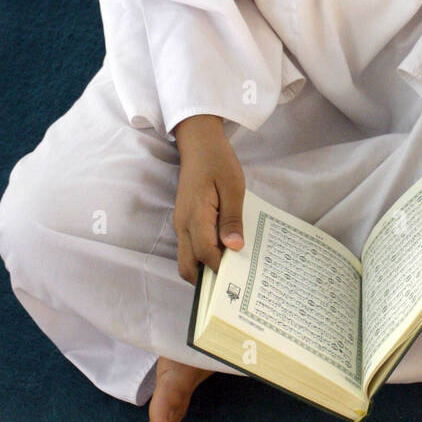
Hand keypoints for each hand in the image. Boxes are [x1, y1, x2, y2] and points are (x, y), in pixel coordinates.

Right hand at [172, 114, 245, 282]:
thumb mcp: (233, 187)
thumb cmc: (218, 162)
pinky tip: (224, 248)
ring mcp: (181, 223)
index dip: (221, 268)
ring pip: (187, 259)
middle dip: (207, 278)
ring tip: (231, 265)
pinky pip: (190, 246)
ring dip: (205, 267)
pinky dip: (203, 255)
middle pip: (188, 267)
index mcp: (195, 217)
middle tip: (233, 278)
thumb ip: (232, 218)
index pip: (205, 255)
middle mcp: (183, 225)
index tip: (240, 274)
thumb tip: (234, 247)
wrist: (198, 143)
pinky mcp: (184, 220)